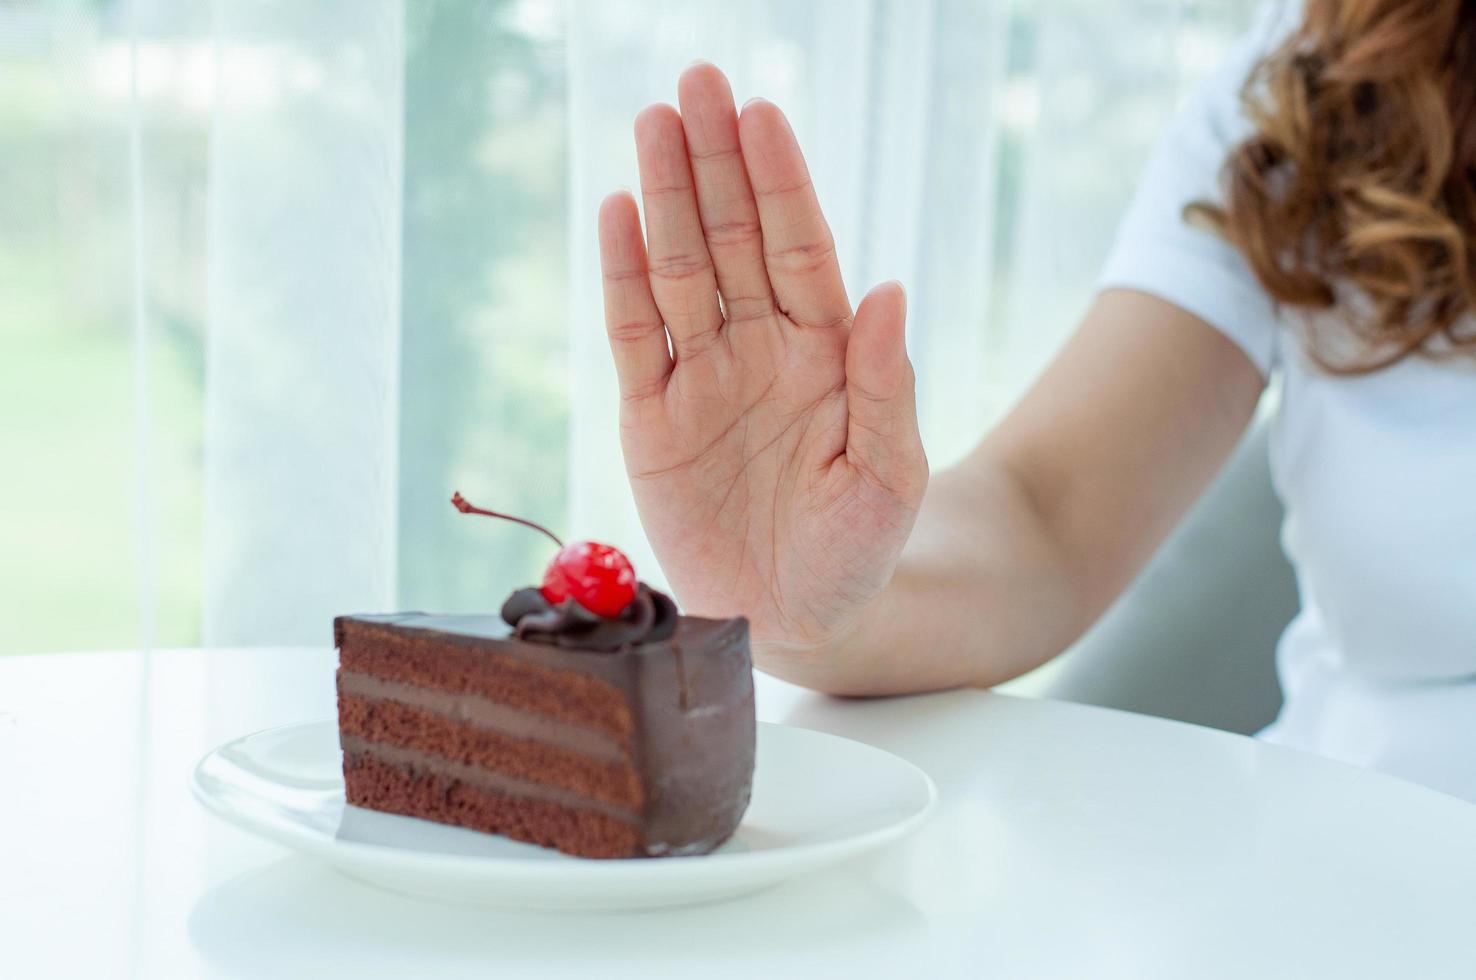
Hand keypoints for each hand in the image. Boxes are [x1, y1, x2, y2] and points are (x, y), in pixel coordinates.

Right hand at [598, 63, 926, 670]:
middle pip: (733, 238)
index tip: (762, 114)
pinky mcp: (652, 418)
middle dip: (717, 162)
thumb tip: (888, 287)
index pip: (799, 248)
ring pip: (680, 270)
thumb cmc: (855, 549)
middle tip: (697, 83)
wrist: (793, 618)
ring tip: (653, 122)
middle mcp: (760, 347)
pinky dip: (623, 276)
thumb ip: (886, 384)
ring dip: (667, 197)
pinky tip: (618, 212)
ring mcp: (703, 377)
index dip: (781, 183)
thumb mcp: (888, 475)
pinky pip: (634, 335)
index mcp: (824, 351)